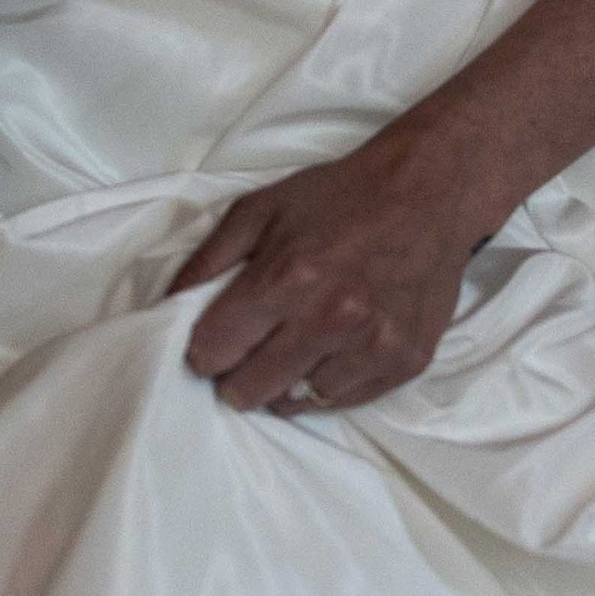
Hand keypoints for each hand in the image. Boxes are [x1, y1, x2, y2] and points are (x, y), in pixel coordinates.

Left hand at [167, 128, 488, 414]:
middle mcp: (331, 319)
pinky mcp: (406, 361)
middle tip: (244, 355)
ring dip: (283, 384)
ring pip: (296, 402)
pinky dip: (325, 385)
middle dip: (235, 377)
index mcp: (287, 277)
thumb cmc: (339, 197)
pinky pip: (344, 400)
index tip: (208, 345)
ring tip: (289, 351)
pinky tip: (327, 353)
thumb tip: (165, 306)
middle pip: (250, 389)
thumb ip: (207, 259)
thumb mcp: (260, 209)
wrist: (429, 193)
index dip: (202, 351)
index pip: (213, 350)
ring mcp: (372, 345)